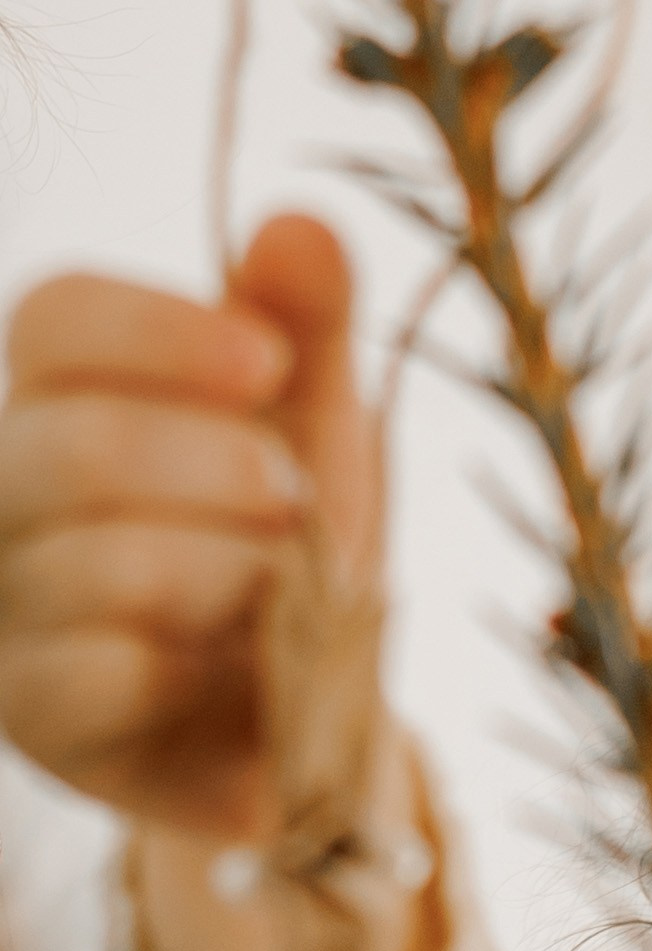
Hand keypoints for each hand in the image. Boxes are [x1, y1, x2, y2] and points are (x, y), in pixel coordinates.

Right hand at [0, 215, 437, 950]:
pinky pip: (105, 676)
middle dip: (220, 469)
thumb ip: (310, 326)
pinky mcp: (38, 725)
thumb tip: (298, 224)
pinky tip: (240, 671)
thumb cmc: (296, 548)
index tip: (270, 365)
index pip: (55, 320)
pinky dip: (199, 670)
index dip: (164, 331)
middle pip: (74, 442)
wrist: (315, 713)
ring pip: (103, 567)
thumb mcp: (321, 427)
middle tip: (293, 500)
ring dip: (233, 575)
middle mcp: (1, 498)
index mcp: (57, 399)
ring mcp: (5, 614)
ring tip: (279, 593)